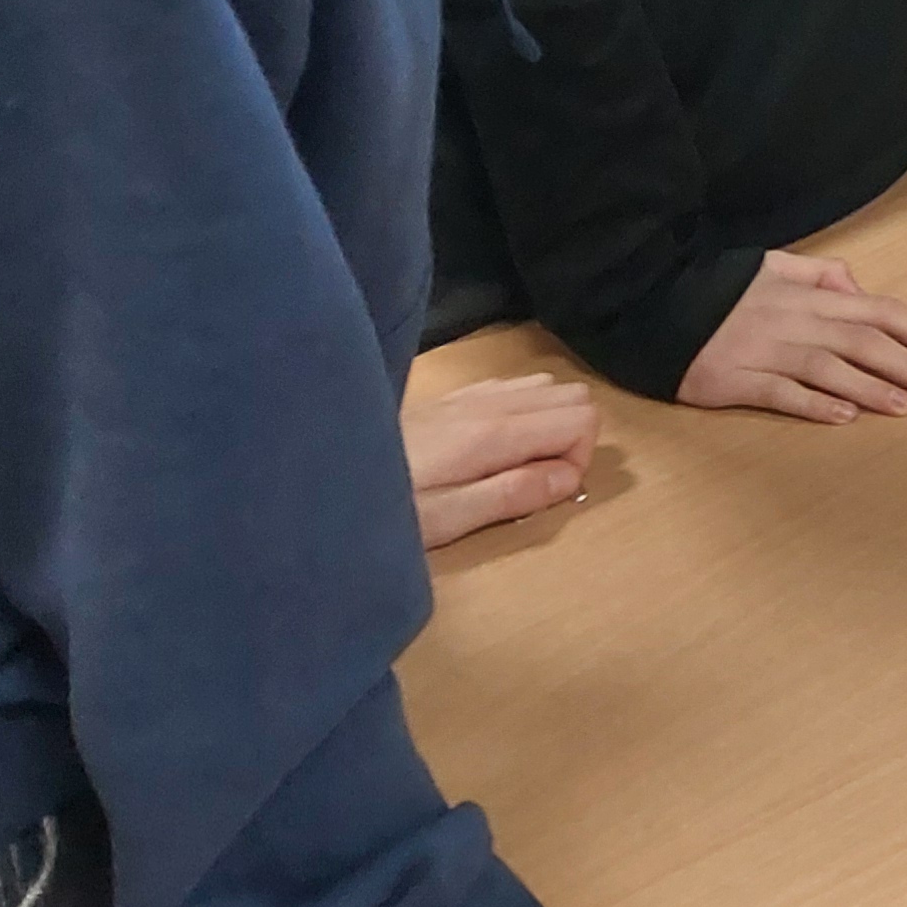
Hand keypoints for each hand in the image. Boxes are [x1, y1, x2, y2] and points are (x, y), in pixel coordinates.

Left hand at [402, 372, 598, 546]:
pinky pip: (513, 387)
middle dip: (572, 439)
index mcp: (495, 432)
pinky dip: (524, 412)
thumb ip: (514, 494)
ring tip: (518, 466)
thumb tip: (570, 477)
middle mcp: (490, 402)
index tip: (548, 490)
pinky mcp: (453, 399)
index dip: (580, 458)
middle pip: (574, 396)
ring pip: (547, 387)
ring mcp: (471, 395)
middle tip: (538, 480)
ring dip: (550, 424)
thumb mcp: (450, 519)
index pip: (582, 418)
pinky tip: (494, 446)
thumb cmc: (390, 506)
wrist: (323, 477)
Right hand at [677, 248, 906, 424]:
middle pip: (864, 342)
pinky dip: (813, 404)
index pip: (879, 311)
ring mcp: (764, 350)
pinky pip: (779, 392)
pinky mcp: (733, 379)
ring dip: (871, 387)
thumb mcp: (774, 265)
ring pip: (828, 368)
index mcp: (810, 296)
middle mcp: (795, 321)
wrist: (653, 302)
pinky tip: (844, 418)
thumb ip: (821, 274)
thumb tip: (858, 289)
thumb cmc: (721, 288)